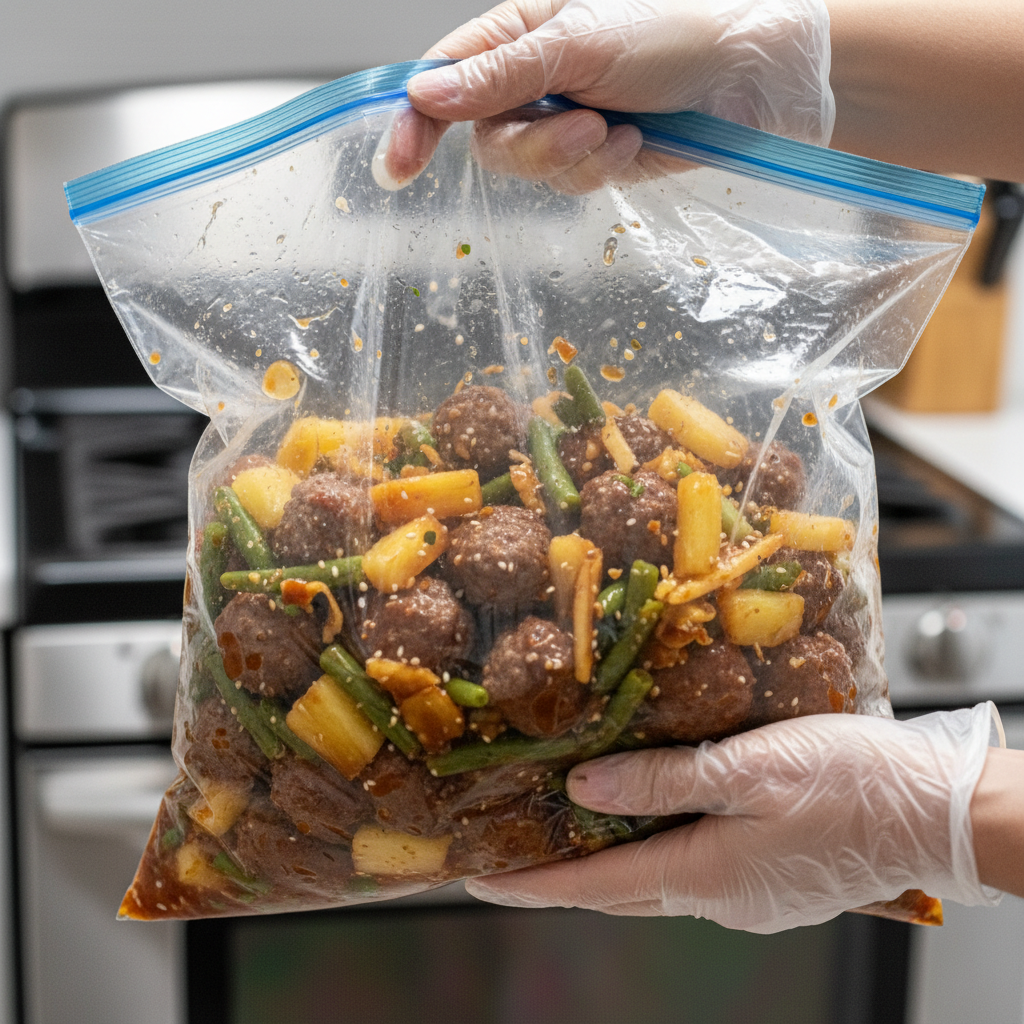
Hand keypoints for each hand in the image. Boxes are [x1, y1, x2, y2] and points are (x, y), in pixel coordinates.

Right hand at [374, 0, 833, 192]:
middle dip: (530, 145)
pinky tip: (631, 142)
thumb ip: (498, 75)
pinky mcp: (592, 158)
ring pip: (526, 169)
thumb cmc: (672, 31)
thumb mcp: (577, 43)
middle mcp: (531, 81)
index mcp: (516, 34)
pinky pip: (568, 183)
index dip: (415, 123)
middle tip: (578, 129)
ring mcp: (561, 122)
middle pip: (485, 139)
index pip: (444, 82)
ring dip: (569, 157)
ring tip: (614, 128)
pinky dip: (598, 169)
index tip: (397, 167)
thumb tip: (424, 94)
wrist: (747, 76)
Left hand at [464, 705, 1001, 933]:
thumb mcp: (749, 768)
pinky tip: (646, 819)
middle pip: (618, 888)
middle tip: (507, 857)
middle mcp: (720, 897)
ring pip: (655, 878)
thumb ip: (662, 779)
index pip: (594, 885)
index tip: (476, 877)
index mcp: (705, 874)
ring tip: (562, 833)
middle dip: (558, 876)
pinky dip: (652, 848)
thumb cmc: (852, 784)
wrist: (938, 814)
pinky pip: (691, 869)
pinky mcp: (771, 880)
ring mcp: (748, 895)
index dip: (530, 882)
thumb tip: (585, 788)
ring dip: (604, 861)